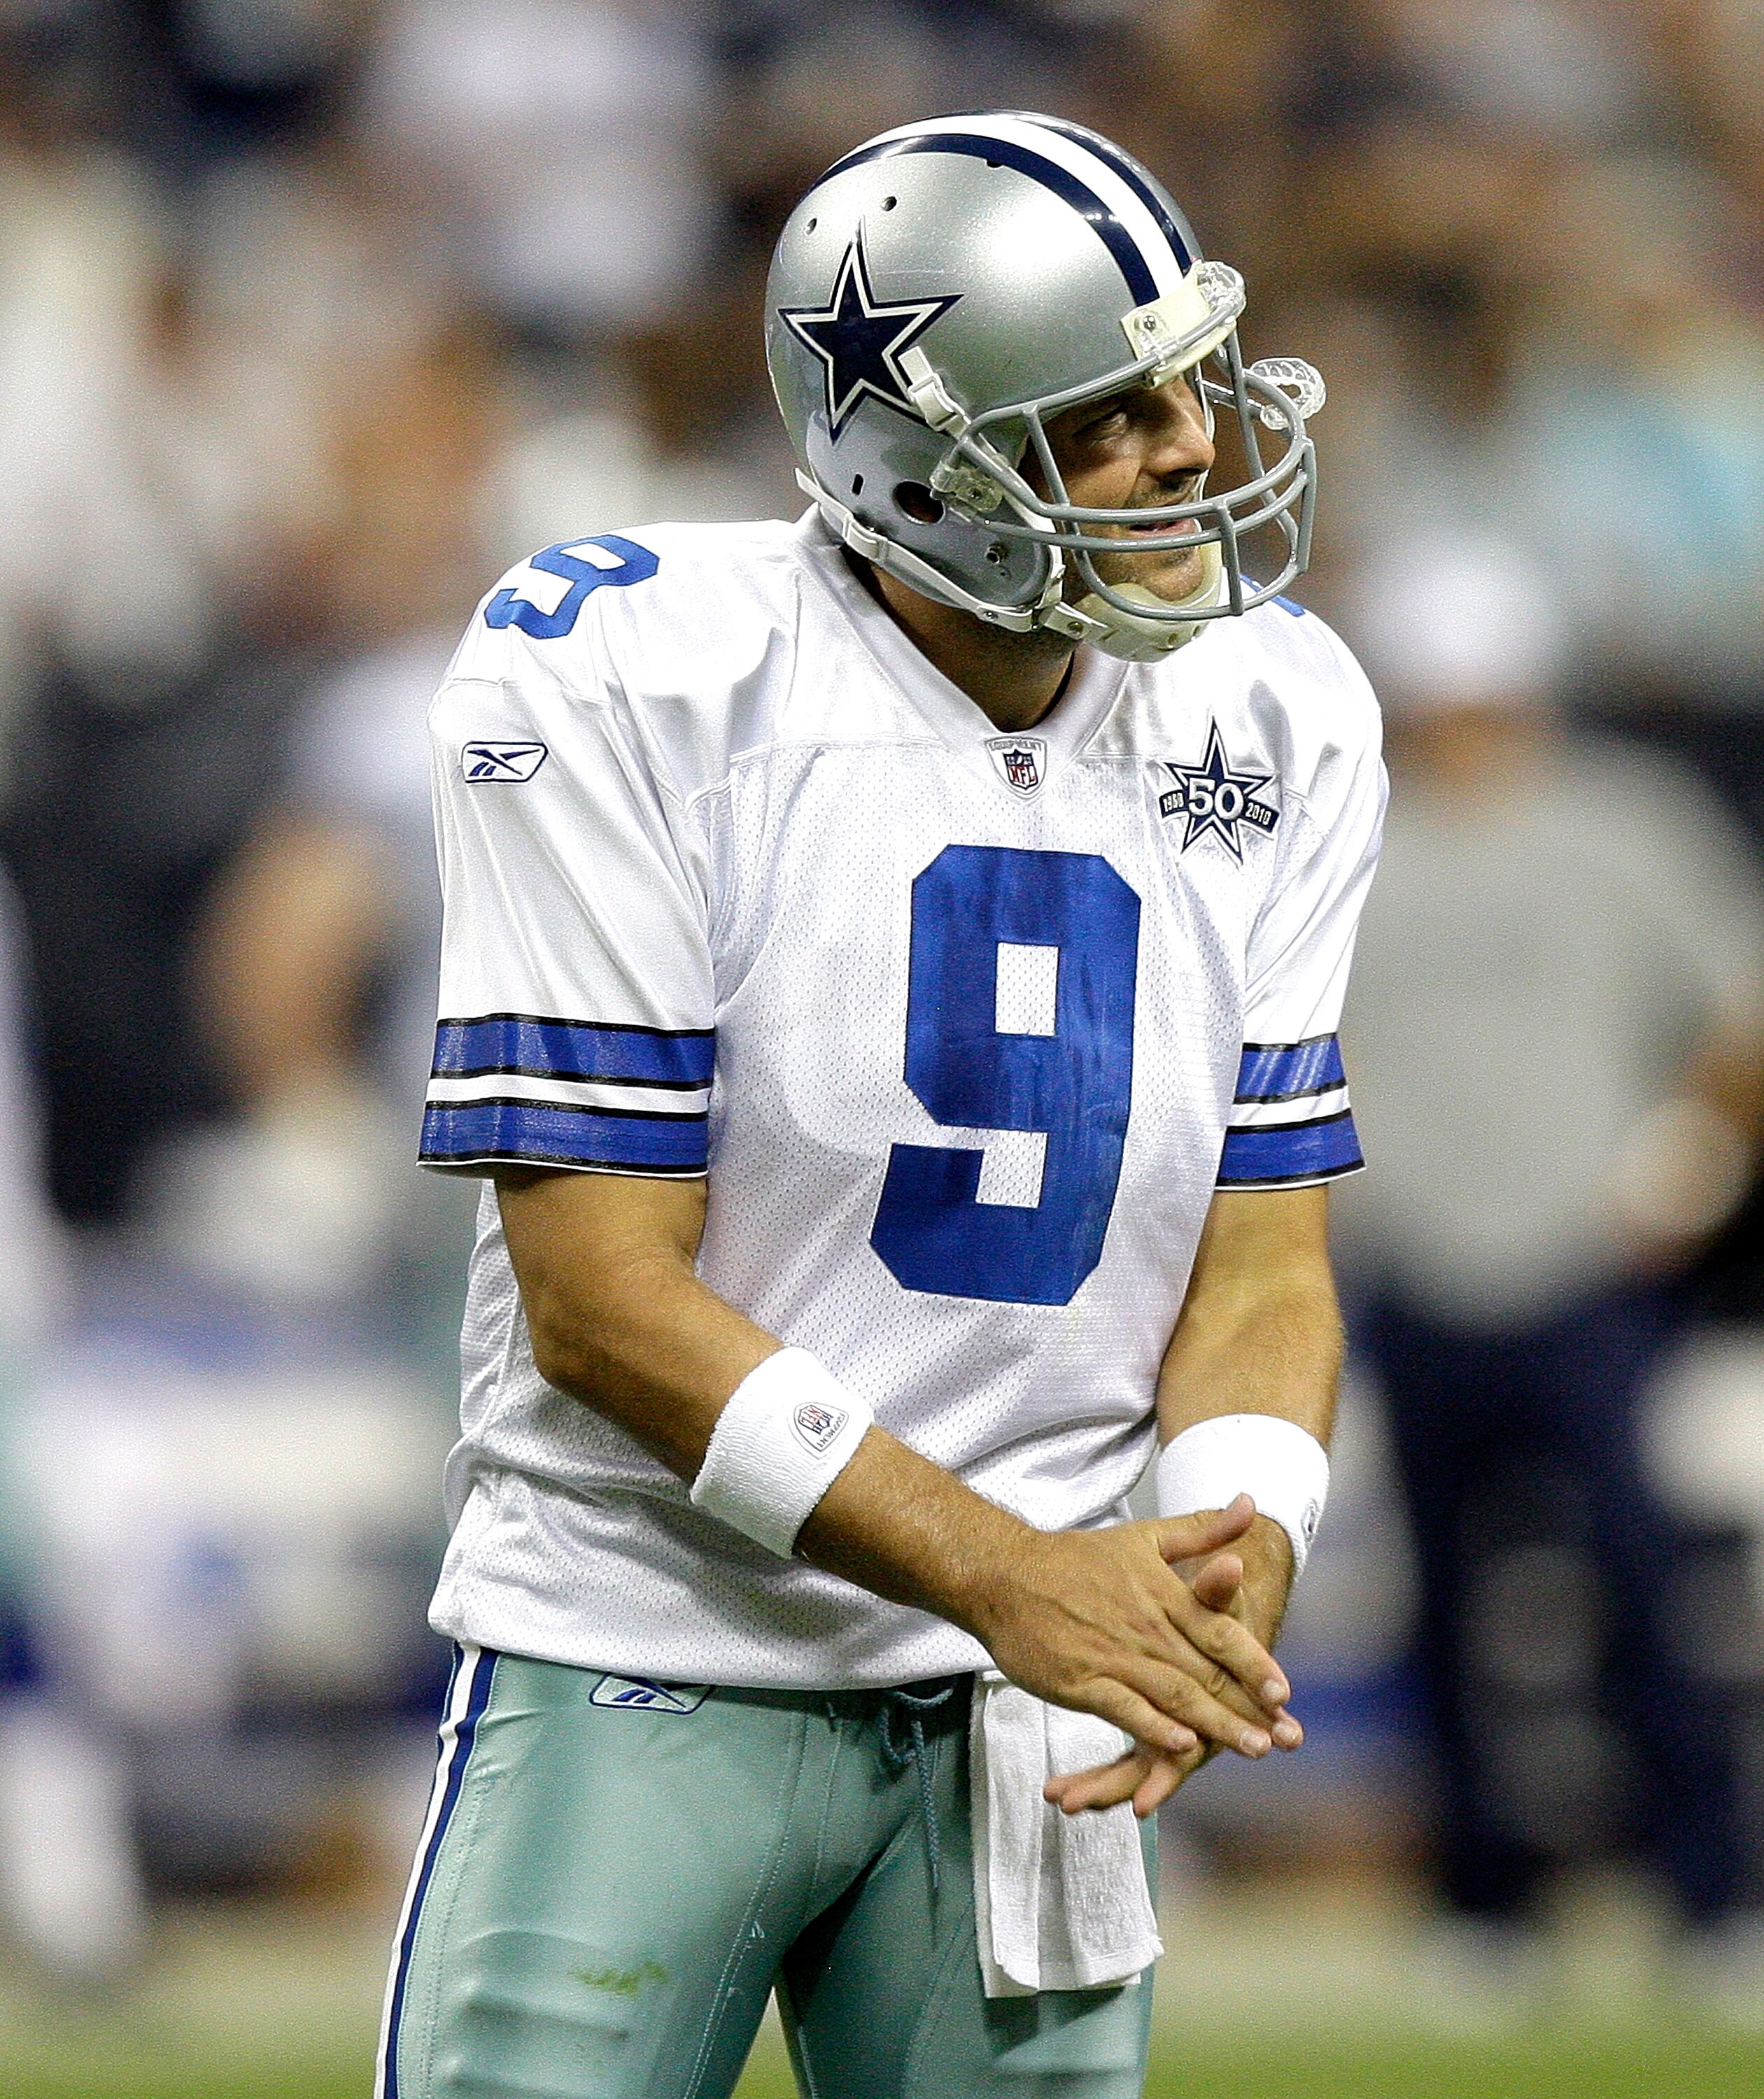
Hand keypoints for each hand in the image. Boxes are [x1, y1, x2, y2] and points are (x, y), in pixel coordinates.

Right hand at [972, 1495, 1295, 1765]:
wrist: (1006, 1575)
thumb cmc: (1077, 1560)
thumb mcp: (1145, 1537)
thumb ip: (1201, 1530)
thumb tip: (1249, 1504)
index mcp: (1162, 1594)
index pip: (1219, 1632)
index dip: (1254, 1663)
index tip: (1285, 1693)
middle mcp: (1145, 1627)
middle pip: (1205, 1673)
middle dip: (1248, 1708)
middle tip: (1285, 1737)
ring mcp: (1113, 1656)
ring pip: (1175, 1695)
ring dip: (1216, 1725)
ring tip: (1252, 1747)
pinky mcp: (1082, 1682)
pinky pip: (1126, 1709)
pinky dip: (1156, 1728)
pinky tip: (1182, 1746)